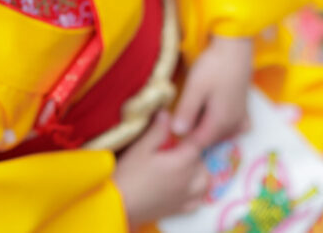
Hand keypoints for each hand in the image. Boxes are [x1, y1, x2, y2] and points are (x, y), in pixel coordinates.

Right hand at [114, 111, 209, 226]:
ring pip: (204, 182)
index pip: (197, 143)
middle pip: (203, 163)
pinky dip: (196, 192)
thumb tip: (167, 112)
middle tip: (178, 148)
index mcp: (183, 162)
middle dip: (194, 153)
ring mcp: (186, 197)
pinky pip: (197, 200)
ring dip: (199, 172)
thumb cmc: (129, 174)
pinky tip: (185, 186)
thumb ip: (158, 130)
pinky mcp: (180, 209)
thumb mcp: (141, 148)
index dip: (192, 133)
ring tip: (184, 166)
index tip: (184, 128)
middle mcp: (190, 180)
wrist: (118, 204)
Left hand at [171, 35, 251, 148]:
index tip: (169, 134)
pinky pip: (234, 126)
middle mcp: (233, 124)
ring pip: (221, 133)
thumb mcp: (195, 88)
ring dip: (206, 130)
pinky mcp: (243, 107)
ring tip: (191, 118)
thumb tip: (177, 132)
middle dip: (193, 136)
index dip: (183, 142)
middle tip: (177, 123)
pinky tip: (215, 116)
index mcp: (220, 122)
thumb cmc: (214, 66)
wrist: (235, 47)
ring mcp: (240, 116)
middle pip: (210, 139)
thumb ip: (186, 111)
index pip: (199, 143)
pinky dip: (223, 126)